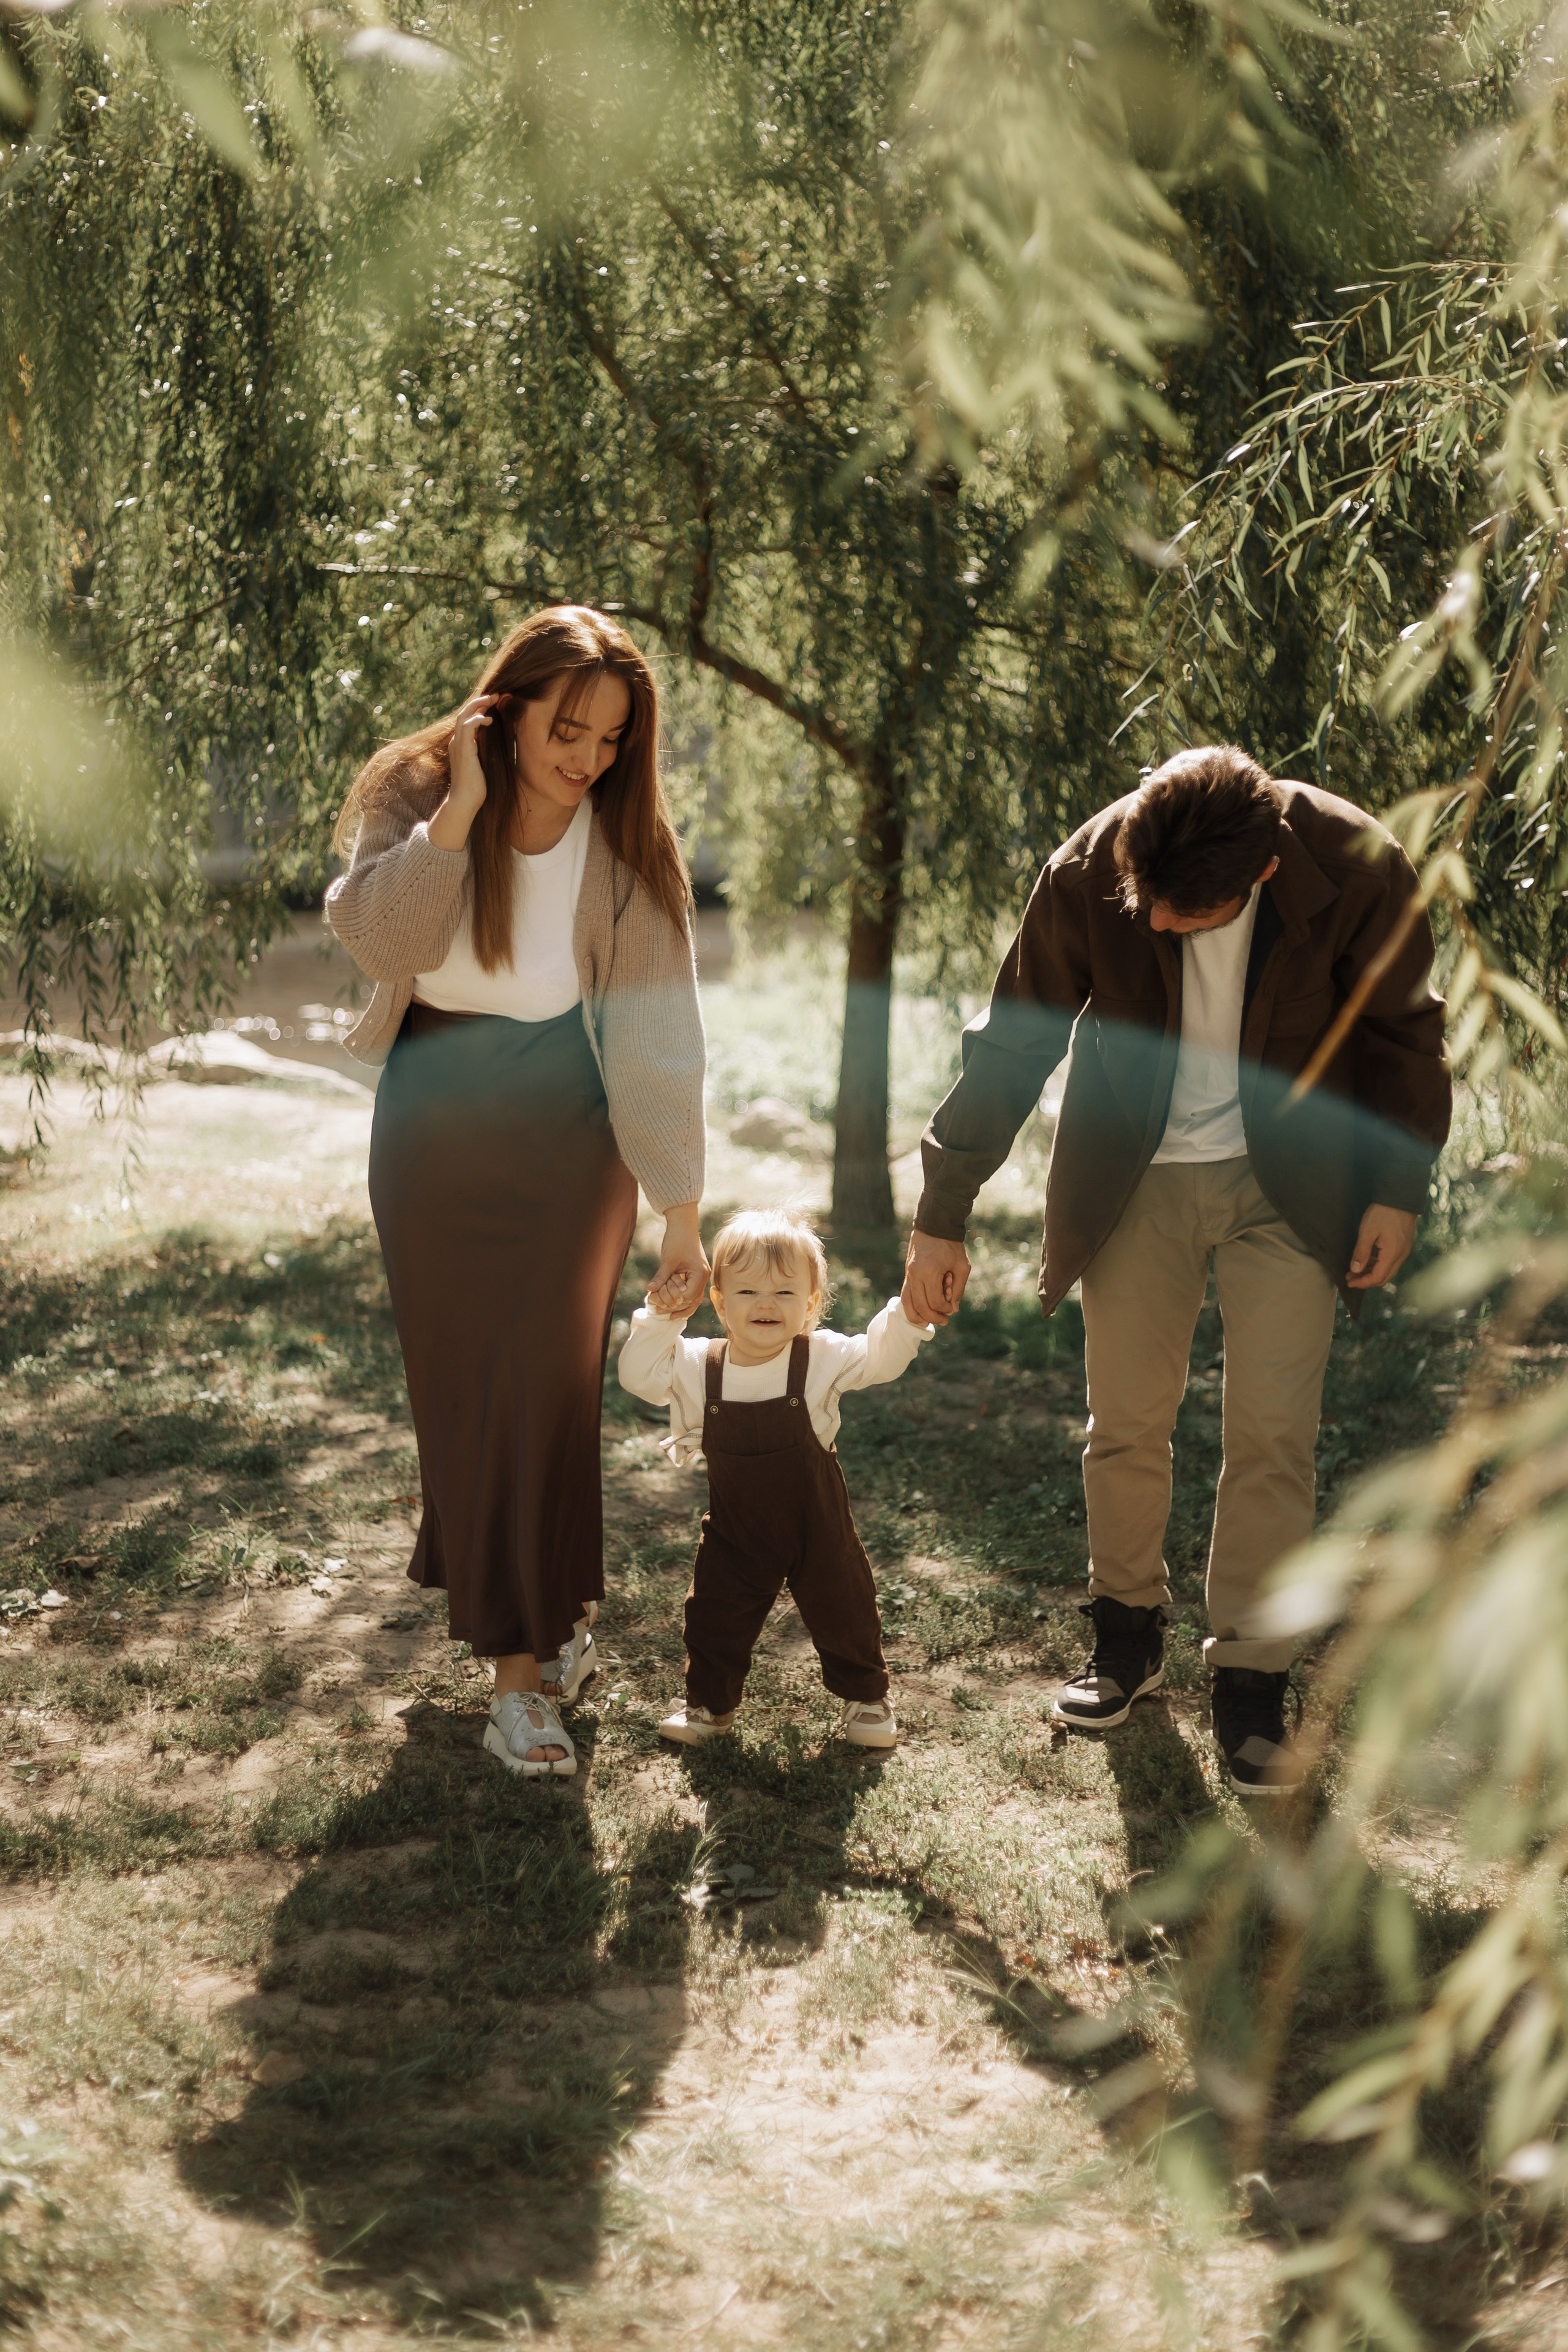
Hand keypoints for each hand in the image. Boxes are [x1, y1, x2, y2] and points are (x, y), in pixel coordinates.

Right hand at [428, 693, 498, 848]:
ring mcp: (457, 745)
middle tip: (495, 695)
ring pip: (463, 716)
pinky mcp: (463, 750)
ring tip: (492, 699)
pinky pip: (467, 727)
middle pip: (463, 713)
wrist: (466, 800)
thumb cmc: (476, 786)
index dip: (478, 709)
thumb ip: (486, 750)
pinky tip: (489, 719)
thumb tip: (499, 742)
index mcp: (461, 745)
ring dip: (478, 705)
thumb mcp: (484, 763)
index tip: (493, 703)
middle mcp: (456, 742)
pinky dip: (477, 719)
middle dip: (479, 702)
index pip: (466, 720)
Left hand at [647, 1203, 708, 1317]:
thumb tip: (650, 1290)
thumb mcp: (668, 1259)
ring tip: (663, 1313)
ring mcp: (700, 1277)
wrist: (683, 1224)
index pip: (689, 1296)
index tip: (659, 1302)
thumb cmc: (677, 1239)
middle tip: (657, 1310)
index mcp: (700, 1274)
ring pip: (692, 1299)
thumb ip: (661, 1276)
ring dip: (678, 1306)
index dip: (674, 1300)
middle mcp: (703, 1277)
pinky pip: (689, 1292)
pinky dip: (680, 1298)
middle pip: (692, 1301)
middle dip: (675, 1306)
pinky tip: (669, 1304)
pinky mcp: (694, 1275)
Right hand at [902, 1228, 969, 1326]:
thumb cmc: (951, 1245)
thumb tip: (953, 1309)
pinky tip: (918, 1315)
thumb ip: (958, 1289)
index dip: (946, 1309)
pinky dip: (910, 1307)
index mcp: (930, 1272)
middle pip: (921, 1306)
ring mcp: (908, 1274)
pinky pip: (905, 1295)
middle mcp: (915, 1274)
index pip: (936, 1301)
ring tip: (928, 1323)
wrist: (934, 1226)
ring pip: (908, 1303)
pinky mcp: (907, 1274)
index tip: (952, 1307)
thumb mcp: (962, 1266)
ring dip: (918, 1316)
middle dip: (933, 1317)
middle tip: (944, 1321)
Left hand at [1346, 1203, 1416, 1289]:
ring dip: (1372, 1272)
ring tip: (1355, 1269)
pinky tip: (1368, 1260)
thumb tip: (1356, 1270)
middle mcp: (1401, 1256)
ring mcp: (1404, 1251)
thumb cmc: (1383, 1212)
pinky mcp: (1403, 1245)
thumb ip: (1361, 1252)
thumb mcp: (1367, 1231)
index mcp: (1392, 1254)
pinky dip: (1378, 1265)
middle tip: (1350, 1277)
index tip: (1349, 1281)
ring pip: (1388, 1270)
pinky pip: (1391, 1261)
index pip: (1377, 1278)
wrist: (1400, 1197)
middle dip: (1366, 1280)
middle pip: (1384, 1277)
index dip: (1362, 1282)